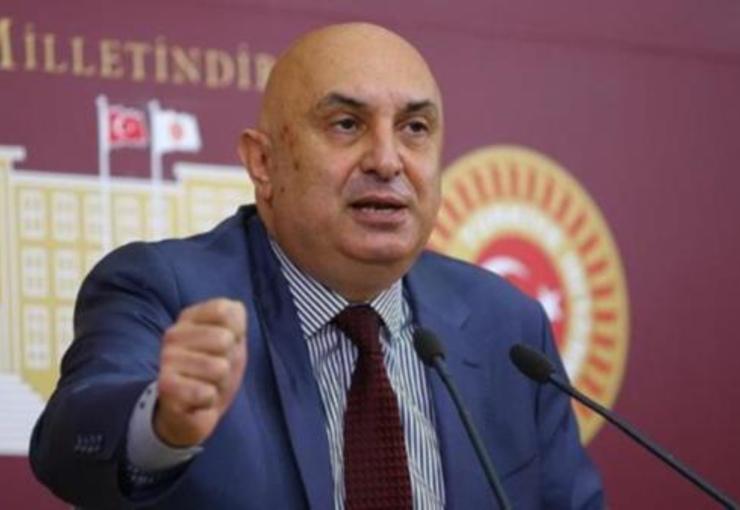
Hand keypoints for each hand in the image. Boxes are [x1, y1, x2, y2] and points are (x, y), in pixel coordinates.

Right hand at [154, 298, 246, 446]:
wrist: (193, 411)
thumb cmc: (216, 369)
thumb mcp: (234, 340)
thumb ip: (235, 319)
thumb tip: (233, 311)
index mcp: (190, 318)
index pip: (225, 310)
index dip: (237, 331)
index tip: (228, 344)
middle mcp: (173, 334)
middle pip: (224, 339)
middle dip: (229, 361)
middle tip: (217, 370)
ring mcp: (167, 359)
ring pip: (219, 368)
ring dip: (220, 383)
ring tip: (208, 384)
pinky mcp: (165, 386)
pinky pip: (206, 393)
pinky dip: (209, 400)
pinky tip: (198, 400)